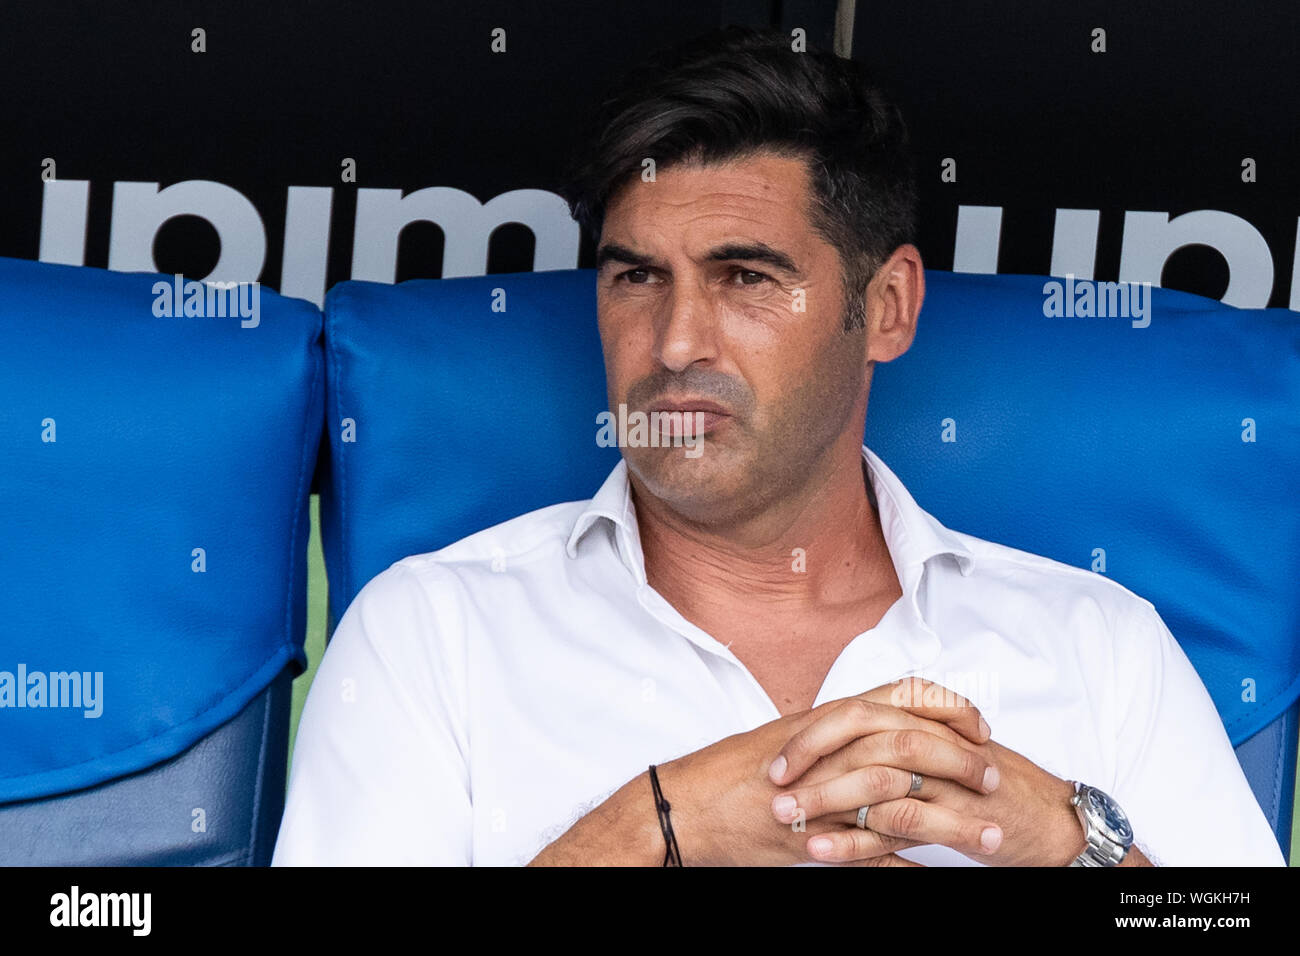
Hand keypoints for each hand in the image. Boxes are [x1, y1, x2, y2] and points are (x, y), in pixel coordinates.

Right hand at [658, 678, 994, 865]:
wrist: (683, 805)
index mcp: (825, 719)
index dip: (949, 709)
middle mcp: (828, 751)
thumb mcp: (787, 736)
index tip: (979, 727)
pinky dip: (910, 867)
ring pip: (902, 801)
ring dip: (954, 822)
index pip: (902, 698)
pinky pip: (872, 856)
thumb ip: (833, 731)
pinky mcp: (813, 842)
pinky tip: (940, 876)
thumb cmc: (728, 770)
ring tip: (992, 836)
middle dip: (964, 763)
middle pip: (912, 745)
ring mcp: (822, 797)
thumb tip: (875, 728)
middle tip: (996, 781)